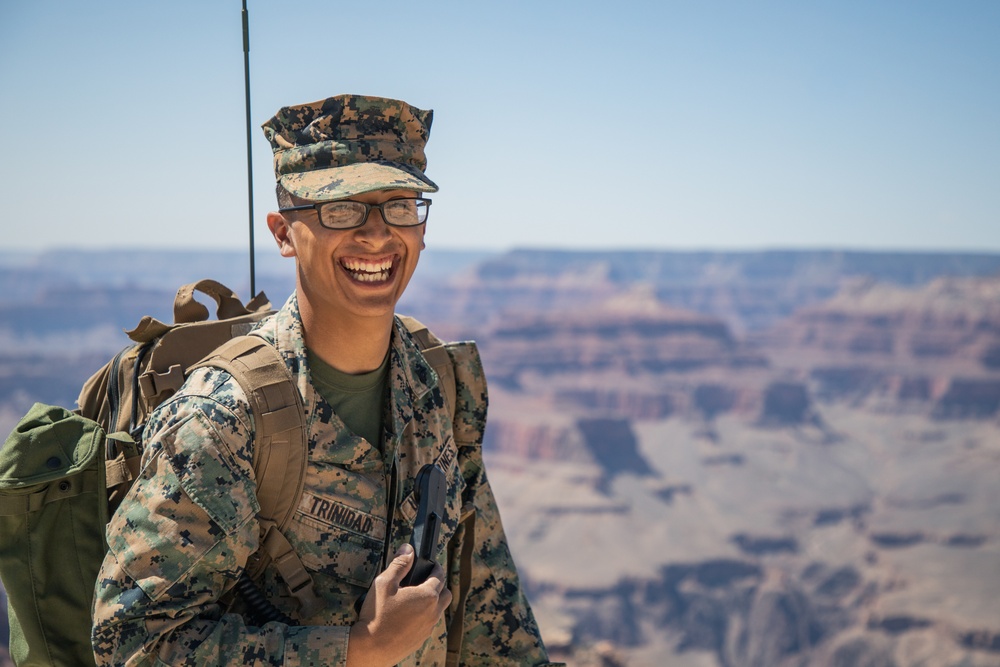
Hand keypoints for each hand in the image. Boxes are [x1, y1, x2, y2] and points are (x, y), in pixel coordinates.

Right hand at [346, 544, 452, 666]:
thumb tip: (408, 549)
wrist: (370, 649)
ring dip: (432, 602)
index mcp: (427, 596)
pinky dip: (424, 616)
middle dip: (439, 585)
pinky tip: (409, 615)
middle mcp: (433, 613)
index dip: (436, 567)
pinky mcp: (421, 640)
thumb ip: (399, 564)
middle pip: (446, 594)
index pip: (440, 576)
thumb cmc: (377, 615)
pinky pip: (429, 624)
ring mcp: (428, 628)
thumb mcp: (384, 583)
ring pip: (438, 610)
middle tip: (425, 580)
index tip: (432, 564)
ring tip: (415, 598)